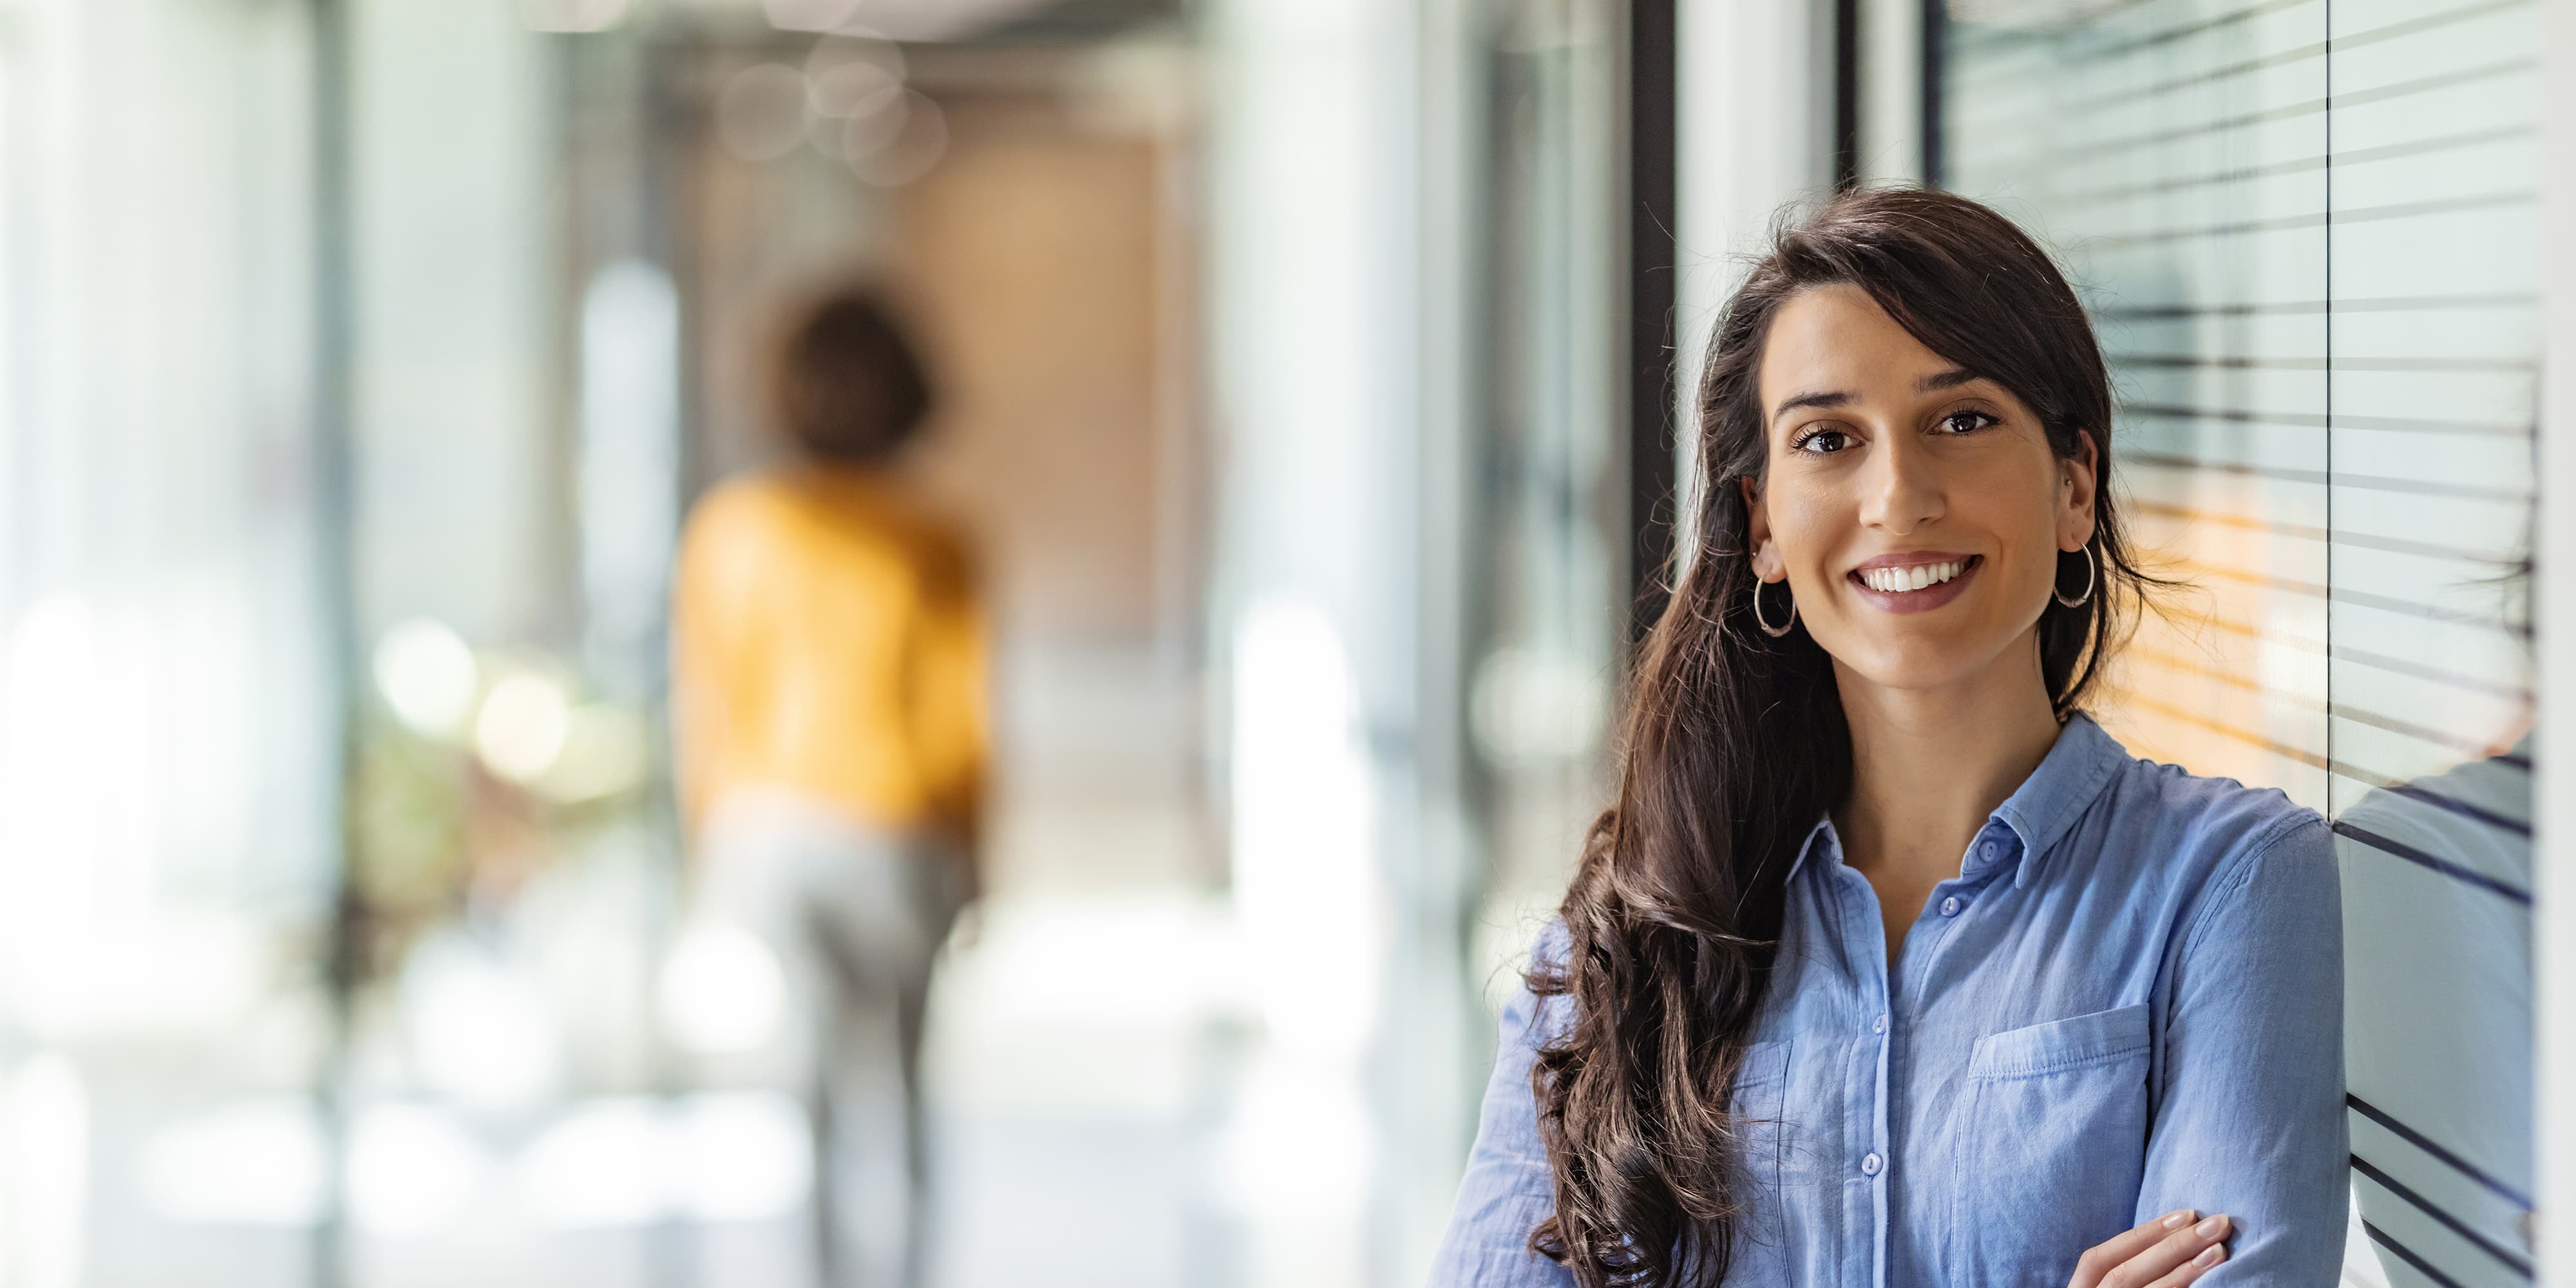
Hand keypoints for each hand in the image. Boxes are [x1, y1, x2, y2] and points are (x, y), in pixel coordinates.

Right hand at [2067, 1210, 2231, 1287]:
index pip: (2099, 1259)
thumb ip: (2124, 1270)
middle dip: (2172, 1246)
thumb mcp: (2101, 1285)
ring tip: (2220, 1250)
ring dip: (2184, 1270)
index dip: (2141, 1235)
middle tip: (2218, 1223)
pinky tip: (2212, 1282)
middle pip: (2124, 1273)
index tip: (2187, 1214)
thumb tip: (2168, 1240)